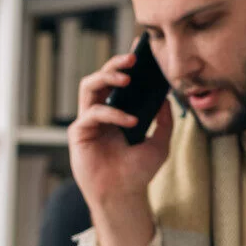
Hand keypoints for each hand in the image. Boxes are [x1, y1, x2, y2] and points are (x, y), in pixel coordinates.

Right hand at [68, 52, 174, 206]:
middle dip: (116, 63)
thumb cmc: (138, 172)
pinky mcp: (79, 133)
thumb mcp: (161, 143)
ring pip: (89, 86)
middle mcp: (100, 112)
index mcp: (117, 111)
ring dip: (107, 77)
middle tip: (133, 58)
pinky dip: (112, 114)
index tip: (140, 50)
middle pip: (101, 77)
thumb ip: (164, 120)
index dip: (126, 63)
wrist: (124, 196)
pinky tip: (130, 121)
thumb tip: (166, 98)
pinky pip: (93, 113)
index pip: (119, 81)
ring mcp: (88, 121)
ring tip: (127, 78)